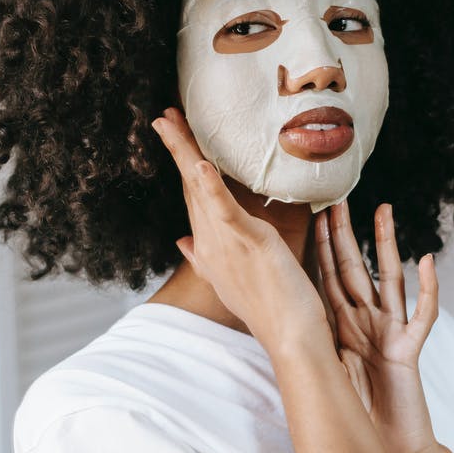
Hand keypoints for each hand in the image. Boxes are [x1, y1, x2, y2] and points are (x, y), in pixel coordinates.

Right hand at [151, 107, 328, 350]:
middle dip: (176, 147)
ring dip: (184, 152)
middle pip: (189, 185)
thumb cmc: (269, 307)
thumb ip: (206, 257)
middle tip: (164, 115)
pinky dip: (210, 188)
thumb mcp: (232, 278)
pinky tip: (200, 165)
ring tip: (170, 121)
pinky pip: (225, 211)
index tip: (173, 134)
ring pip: (199, 189)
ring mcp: (226, 242)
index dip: (181, 163)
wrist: (289, 336)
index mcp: (208, 246)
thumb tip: (183, 241)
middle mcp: (209, 242)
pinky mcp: (249, 242)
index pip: (192, 196)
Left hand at [314, 201, 441, 452]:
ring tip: (383, 211)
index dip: (319, 247)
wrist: (388, 447)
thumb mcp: (324, 367)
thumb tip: (273, 316)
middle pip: (354, 269)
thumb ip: (310, 341)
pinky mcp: (409, 349)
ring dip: (385, 245)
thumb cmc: (356, 410)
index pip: (326, 278)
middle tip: (337, 198)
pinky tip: (427, 262)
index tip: (310, 214)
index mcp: (341, 326)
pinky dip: (428, 289)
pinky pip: (423, 315)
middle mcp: (366, 322)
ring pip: (388, 279)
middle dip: (345, 235)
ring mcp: (390, 332)